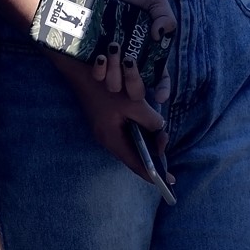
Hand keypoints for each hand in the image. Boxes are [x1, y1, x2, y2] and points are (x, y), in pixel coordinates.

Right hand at [55, 53, 172, 182]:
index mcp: (111, 138)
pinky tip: (147, 128)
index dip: (152, 173)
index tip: (168, 181)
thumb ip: (150, 120)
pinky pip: (124, 132)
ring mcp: (105, 129)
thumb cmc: (105, 86)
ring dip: (145, 143)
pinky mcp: (105, 119)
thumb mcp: (133, 103)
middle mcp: (107, 137)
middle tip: (166, 150)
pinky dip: (138, 133)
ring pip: (129, 143)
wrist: (80, 69)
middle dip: (151, 156)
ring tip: (160, 142)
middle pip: (132, 154)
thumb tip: (160, 128)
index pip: (135, 163)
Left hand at [92, 0, 176, 105]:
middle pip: (136, 89)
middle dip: (134, 81)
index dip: (162, 89)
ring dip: (115, 72)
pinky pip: (97, 76)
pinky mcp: (92, 58)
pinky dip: (100, 70)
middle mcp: (130, 61)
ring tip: (113, 48)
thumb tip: (160, 36)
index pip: (160, 77)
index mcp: (149, 51)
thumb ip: (165, 16)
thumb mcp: (154, 0)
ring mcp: (111, 61)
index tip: (160, 96)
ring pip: (115, 85)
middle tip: (129, 61)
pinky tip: (101, 57)